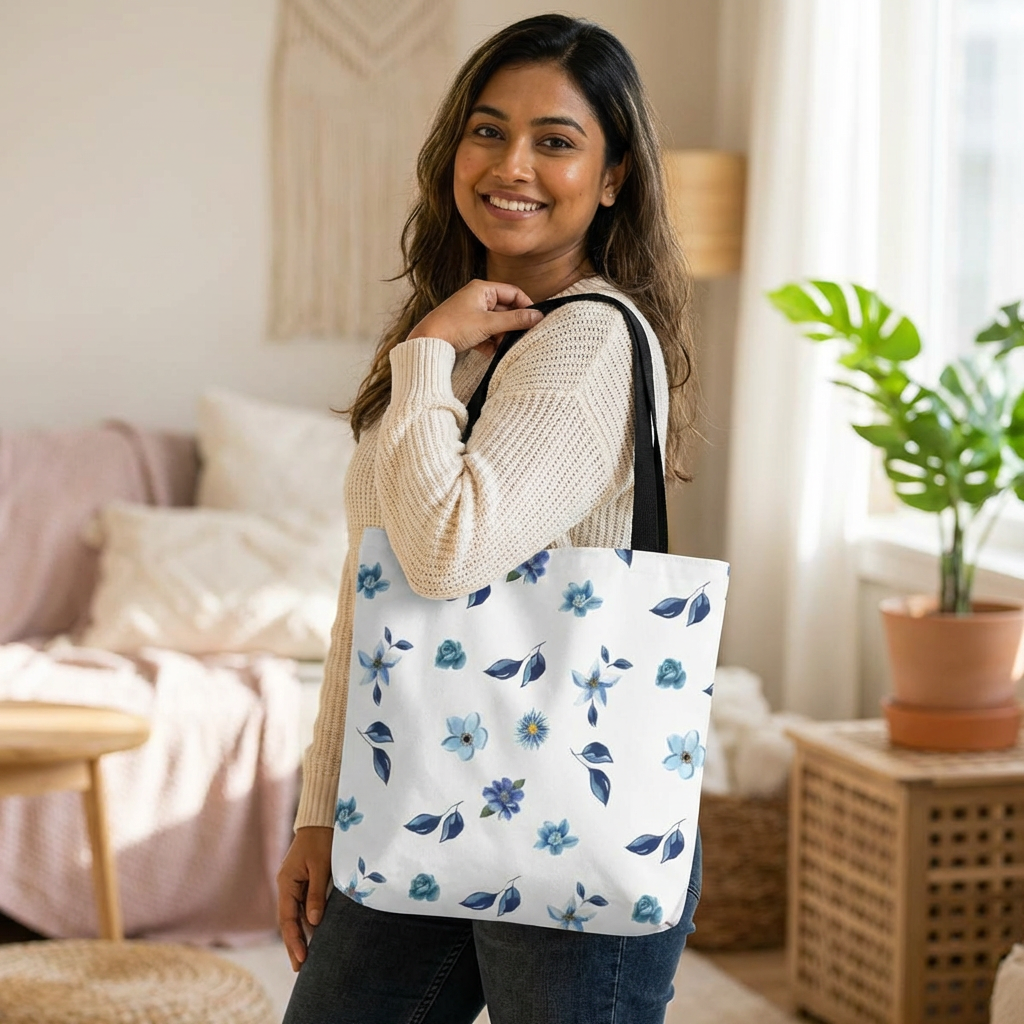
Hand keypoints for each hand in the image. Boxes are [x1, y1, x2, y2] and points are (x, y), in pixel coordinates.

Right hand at [276, 825, 332, 971]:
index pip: (287, 918)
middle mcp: (286, 885)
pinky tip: (313, 934)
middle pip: (288, 921)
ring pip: (294, 915)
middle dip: (294, 944)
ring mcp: (293, 884)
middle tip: (300, 968)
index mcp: (286, 882)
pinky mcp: (302, 881)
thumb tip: (313, 923)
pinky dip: (306, 921)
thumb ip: (316, 894)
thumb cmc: (322, 840)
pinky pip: (302, 906)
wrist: (321, 820)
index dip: (294, 940)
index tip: (302, 958)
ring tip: (305, 958)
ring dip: (300, 935)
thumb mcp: (322, 867)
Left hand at [406, 279, 543, 355]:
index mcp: (482, 289)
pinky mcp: (467, 329)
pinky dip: (490, 343)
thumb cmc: (454, 327)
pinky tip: (491, 352)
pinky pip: (486, 334)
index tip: (535, 320)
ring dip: (502, 336)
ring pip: (496, 324)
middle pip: (506, 310)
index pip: (513, 292)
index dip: (526, 305)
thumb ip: (515, 320)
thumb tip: (538, 316)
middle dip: (512, 325)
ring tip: (504, 346)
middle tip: (522, 336)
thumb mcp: (489, 323)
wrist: (427, 343)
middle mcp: (477, 298)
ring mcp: (471, 314)